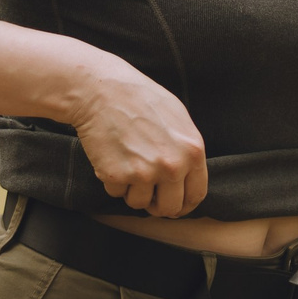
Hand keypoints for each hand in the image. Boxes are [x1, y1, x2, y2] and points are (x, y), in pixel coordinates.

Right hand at [61, 47, 209, 217]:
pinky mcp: (116, 176)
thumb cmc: (139, 98)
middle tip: (147, 192)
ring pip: (139, 203)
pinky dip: (112, 180)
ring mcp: (144, 173)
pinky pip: (116, 193)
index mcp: (193, 151)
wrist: (101, 90)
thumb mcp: (178, 118)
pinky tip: (111, 156)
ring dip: (132, 190)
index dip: (184, 204)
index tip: (173, 204)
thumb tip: (188, 177)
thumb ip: (187, 149)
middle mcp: (172, 166)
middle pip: (169, 208)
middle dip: (157, 204)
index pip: (196, 195)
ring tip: (126, 162)